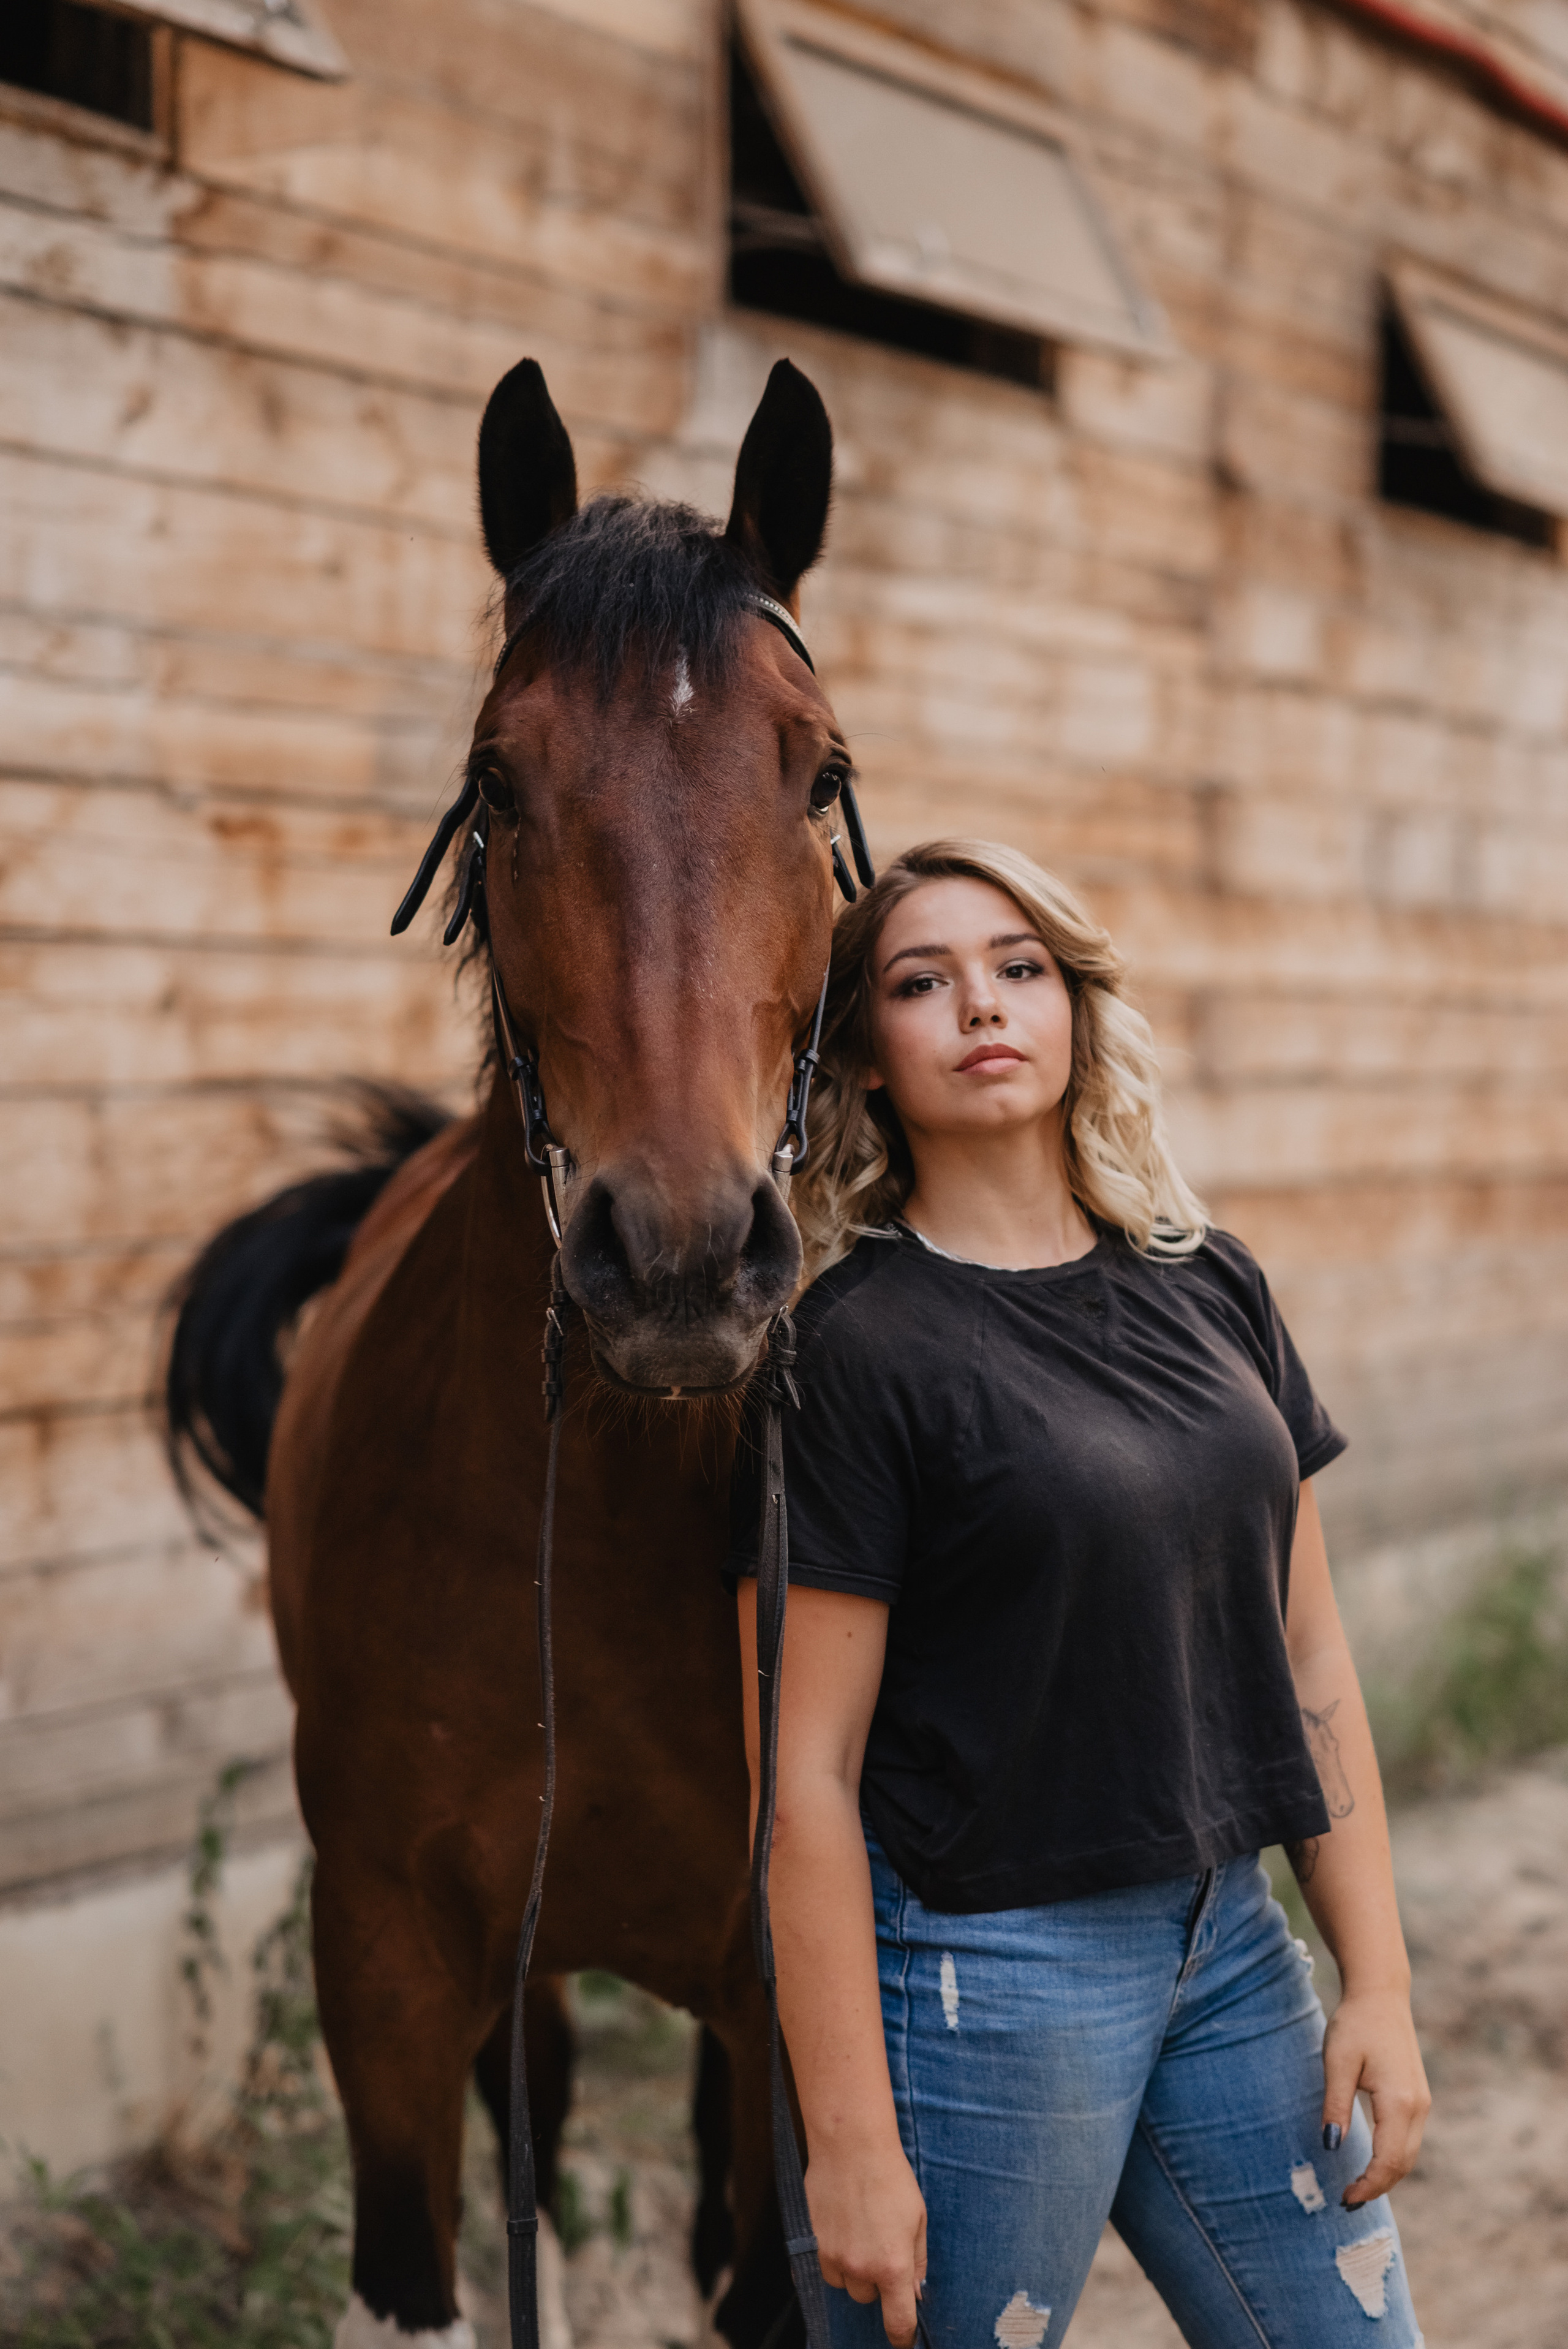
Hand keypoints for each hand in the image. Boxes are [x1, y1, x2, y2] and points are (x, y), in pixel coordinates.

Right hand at [807, 2139, 927, 2345]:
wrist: (850, 2144)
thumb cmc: (891, 2177)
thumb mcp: (918, 2218)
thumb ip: (917, 2260)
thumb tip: (914, 2292)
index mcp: (893, 2266)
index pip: (898, 2321)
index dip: (903, 2336)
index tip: (903, 2340)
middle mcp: (860, 2268)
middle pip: (867, 2297)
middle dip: (876, 2280)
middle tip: (881, 2245)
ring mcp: (832, 2256)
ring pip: (843, 2282)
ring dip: (852, 2268)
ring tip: (859, 2230)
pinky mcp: (811, 2241)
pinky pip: (822, 2265)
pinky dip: (831, 2256)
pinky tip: (841, 2227)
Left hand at [1322, 1986, 1430, 2206]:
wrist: (1381, 1994)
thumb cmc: (1356, 2024)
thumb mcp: (1337, 2063)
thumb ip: (1336, 2106)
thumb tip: (1330, 2146)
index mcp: (1400, 2102)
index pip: (1388, 2162)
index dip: (1368, 2186)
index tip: (1344, 2199)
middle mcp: (1418, 2107)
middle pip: (1402, 2164)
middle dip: (1377, 2186)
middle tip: (1348, 2200)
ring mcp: (1422, 2102)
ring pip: (1409, 2154)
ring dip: (1387, 2175)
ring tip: (1357, 2187)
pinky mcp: (1418, 2097)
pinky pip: (1408, 2139)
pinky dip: (1393, 2158)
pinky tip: (1372, 2162)